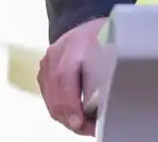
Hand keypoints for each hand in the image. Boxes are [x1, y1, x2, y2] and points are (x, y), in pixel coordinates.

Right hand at [38, 17, 106, 135]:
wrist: (88, 28)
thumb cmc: (105, 39)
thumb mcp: (113, 48)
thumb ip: (109, 70)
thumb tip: (108, 102)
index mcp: (77, 42)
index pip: (64, 75)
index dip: (70, 103)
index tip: (81, 122)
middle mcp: (57, 51)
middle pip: (56, 92)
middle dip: (71, 117)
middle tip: (90, 128)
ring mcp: (47, 62)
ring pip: (51, 99)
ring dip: (67, 117)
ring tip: (86, 125)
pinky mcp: (44, 72)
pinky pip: (49, 98)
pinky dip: (62, 111)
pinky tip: (76, 116)